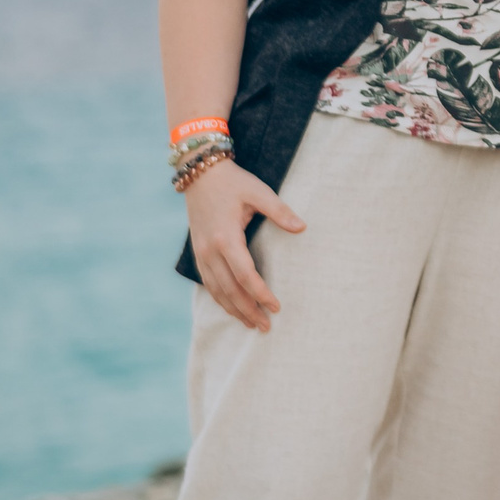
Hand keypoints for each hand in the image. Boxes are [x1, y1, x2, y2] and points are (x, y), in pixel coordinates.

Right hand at [185, 160, 304, 331]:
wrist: (199, 173)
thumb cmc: (233, 182)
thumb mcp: (258, 191)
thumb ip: (279, 211)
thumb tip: (302, 228)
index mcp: (226, 238)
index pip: (246, 275)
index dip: (261, 294)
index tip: (276, 307)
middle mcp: (210, 250)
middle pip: (230, 290)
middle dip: (248, 310)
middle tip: (266, 326)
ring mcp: (201, 253)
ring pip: (217, 291)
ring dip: (234, 310)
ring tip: (251, 324)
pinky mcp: (198, 253)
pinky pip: (209, 283)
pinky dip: (221, 299)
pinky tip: (232, 308)